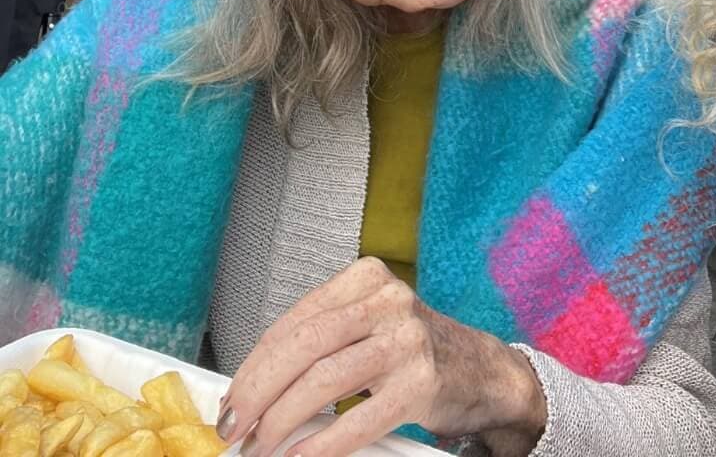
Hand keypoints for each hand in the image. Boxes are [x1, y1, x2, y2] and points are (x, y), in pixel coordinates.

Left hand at [216, 259, 545, 456]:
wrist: (481, 373)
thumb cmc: (412, 352)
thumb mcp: (368, 327)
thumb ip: (320, 345)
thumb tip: (253, 388)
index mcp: (368, 278)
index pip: (296, 320)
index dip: (255, 363)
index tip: (232, 397)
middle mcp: (389, 301)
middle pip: (305, 344)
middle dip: (258, 390)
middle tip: (233, 426)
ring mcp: (408, 340)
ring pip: (324, 379)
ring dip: (281, 421)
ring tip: (261, 446)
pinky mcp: (422, 383)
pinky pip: (358, 419)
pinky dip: (320, 445)